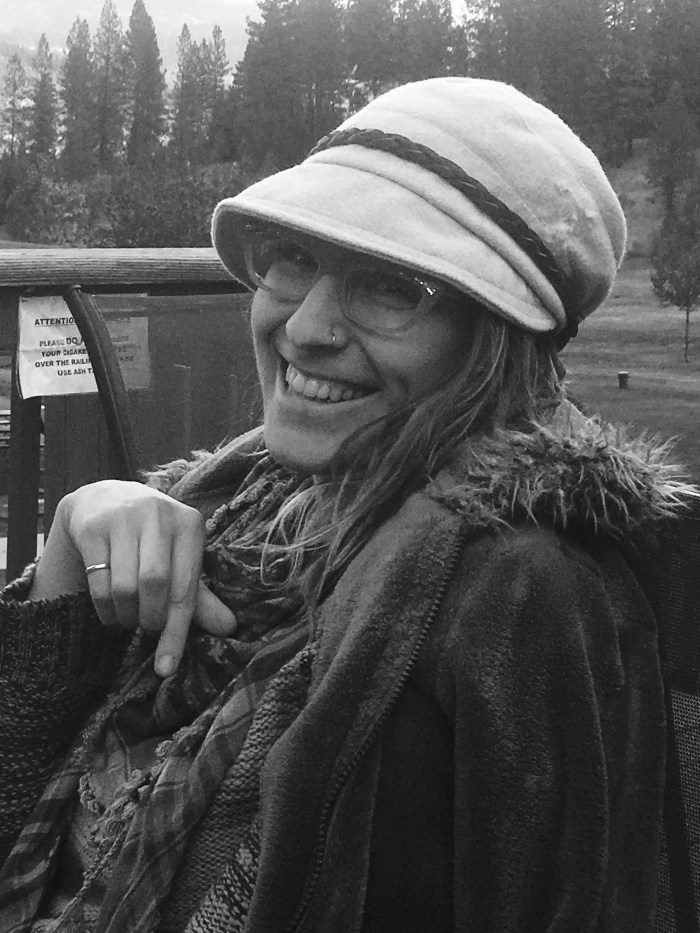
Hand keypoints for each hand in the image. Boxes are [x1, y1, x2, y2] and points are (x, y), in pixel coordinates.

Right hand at [30, 480, 236, 675]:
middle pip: (155, 585)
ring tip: (129, 618)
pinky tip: (110, 609)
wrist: (105, 500)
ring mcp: (123, 517)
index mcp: (190, 524)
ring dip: (125, 616)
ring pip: (125, 587)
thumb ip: (200, 596)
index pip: (186, 588)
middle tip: (147, 628)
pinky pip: (98, 582)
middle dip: (150, 619)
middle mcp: (159, 514)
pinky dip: (105, 608)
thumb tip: (229, 628)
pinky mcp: (93, 527)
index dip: (177, 632)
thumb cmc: (153, 539)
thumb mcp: (180, 559)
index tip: (166, 669)